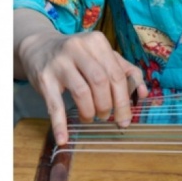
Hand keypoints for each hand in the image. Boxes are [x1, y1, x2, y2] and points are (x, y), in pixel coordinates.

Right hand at [16, 15, 146, 144]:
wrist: (38, 48)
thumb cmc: (77, 56)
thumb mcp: (101, 56)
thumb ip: (125, 71)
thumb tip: (143, 93)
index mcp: (97, 42)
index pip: (116, 74)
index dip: (123, 100)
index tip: (125, 119)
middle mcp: (78, 48)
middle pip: (101, 82)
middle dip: (107, 105)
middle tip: (105, 117)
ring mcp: (59, 62)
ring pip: (82, 92)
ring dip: (89, 111)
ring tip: (89, 117)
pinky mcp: (44, 77)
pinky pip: (55, 104)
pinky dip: (60, 124)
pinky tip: (64, 138)